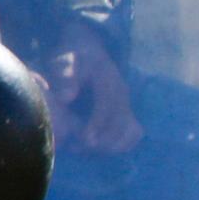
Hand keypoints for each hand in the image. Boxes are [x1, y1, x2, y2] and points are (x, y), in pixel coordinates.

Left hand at [50, 23, 143, 156]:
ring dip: (113, 144)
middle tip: (82, 149)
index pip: (108, 105)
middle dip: (104, 139)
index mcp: (108, 79)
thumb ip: (65, 76)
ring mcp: (126, 102)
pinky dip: (123, 143)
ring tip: (89, 151)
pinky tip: (104, 150)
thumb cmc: (72, 57)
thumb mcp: (64, 61)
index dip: (98, 124)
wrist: (86, 49)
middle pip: (121, 121)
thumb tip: (67, 97)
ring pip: (130, 129)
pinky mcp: (125, 110)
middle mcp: (122, 92)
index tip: (85, 139)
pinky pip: (134, 131)